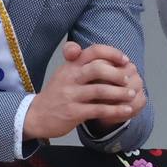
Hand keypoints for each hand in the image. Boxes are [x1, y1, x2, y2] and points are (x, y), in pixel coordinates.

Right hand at [25, 45, 142, 144]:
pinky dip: (115, 110)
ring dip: (120, 93)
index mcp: (71, 65)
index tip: (125, 60)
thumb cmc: (56, 94)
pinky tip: (126, 110)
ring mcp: (71, 95)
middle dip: (118, 74)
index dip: (112, 53)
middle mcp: (70, 77)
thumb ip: (80, 62)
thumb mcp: (64, 72)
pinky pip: (98, 110)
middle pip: (98, 68)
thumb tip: (103, 55)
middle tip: (128, 80)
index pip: (93, 51)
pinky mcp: (73, 112)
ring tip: (131, 95)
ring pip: (100, 90)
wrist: (36, 115)